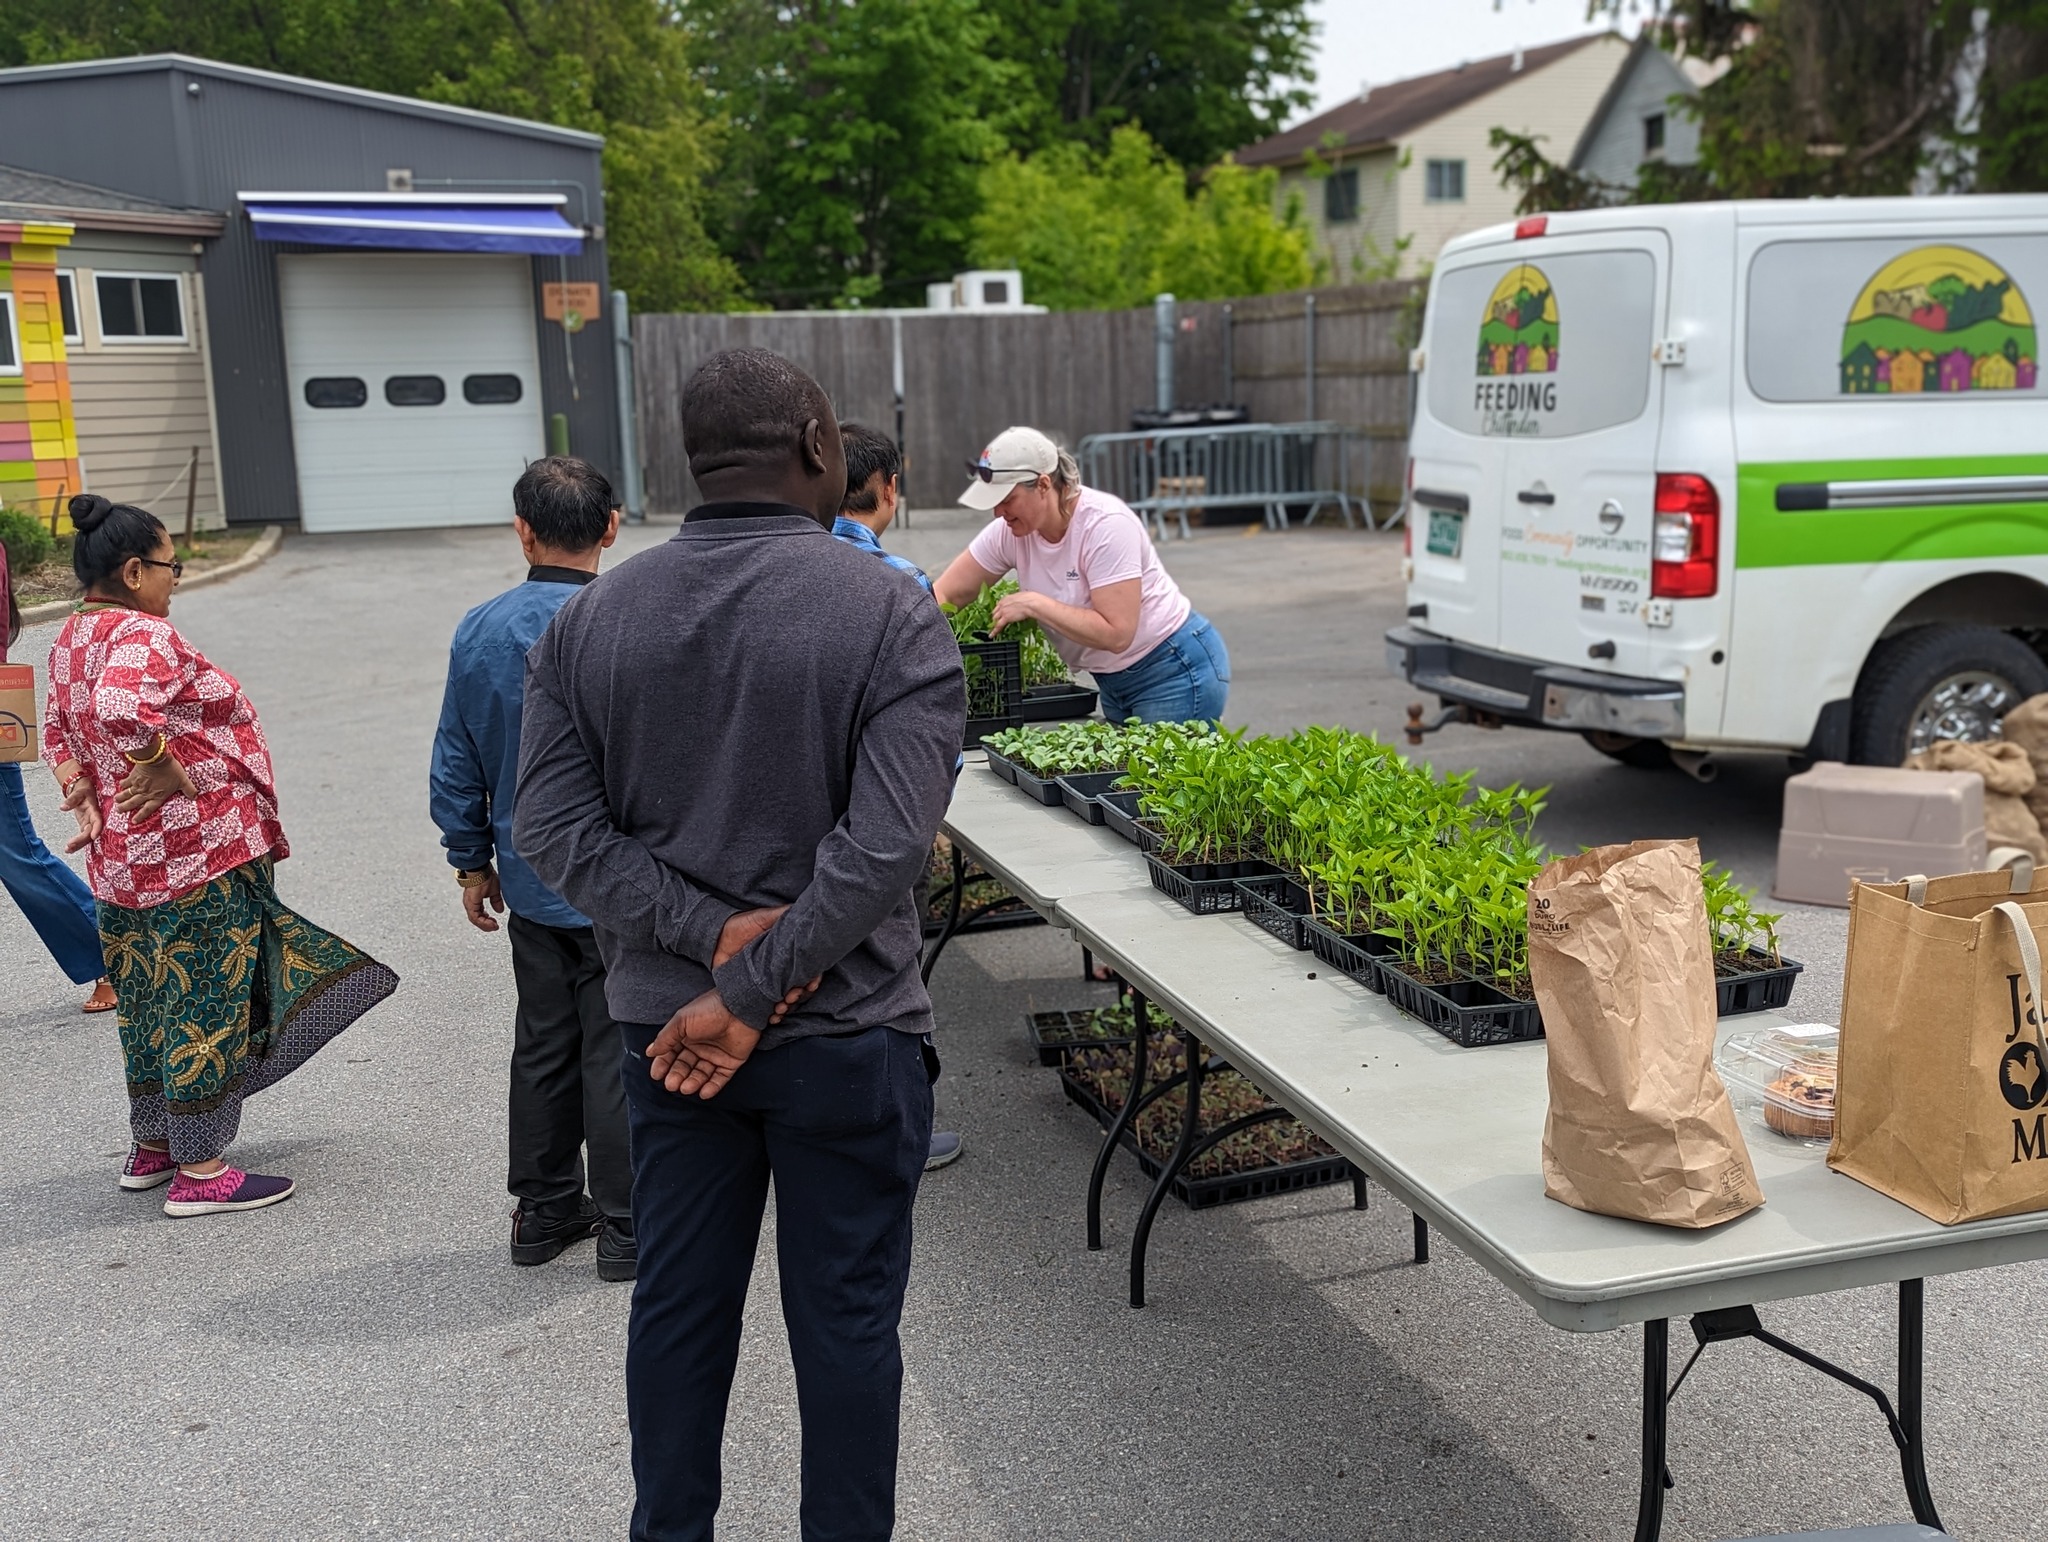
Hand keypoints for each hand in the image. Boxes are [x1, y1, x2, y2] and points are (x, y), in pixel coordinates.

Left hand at [57, 764, 102, 853]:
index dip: (96, 828)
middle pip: (91, 832)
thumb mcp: (78, 793)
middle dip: (82, 840)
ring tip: (68, 850)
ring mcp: (90, 824)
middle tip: (70, 845)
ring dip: (79, 844)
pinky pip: (83, 837)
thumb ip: (71, 800)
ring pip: (87, 837)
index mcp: (94, 810)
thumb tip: (63, 807)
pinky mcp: (85, 826)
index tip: (93, 836)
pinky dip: (76, 843)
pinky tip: (69, 849)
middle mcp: (94, 819)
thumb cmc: (83, 791)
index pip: (98, 821)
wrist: (84, 791)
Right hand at [113, 750, 196, 822]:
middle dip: (126, 808)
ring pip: (127, 794)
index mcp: (157, 796)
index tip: (133, 821)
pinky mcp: (133, 776)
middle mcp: (146, 793)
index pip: (148, 809)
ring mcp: (138, 785)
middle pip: (134, 802)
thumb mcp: (183, 781)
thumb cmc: (171, 770)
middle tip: (118, 811)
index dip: (141, 815)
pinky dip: (122, 785)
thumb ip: (189, 790)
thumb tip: (196, 796)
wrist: (157, 758)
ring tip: (116, 802)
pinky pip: (126, 782)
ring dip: (121, 798)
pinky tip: (120, 786)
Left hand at [461, 868, 504, 932]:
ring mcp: (469, 903)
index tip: (494, 924)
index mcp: (475, 900)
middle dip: (486, 924)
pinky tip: (490, 922)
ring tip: (493, 926)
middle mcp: (470, 903)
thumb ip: (496, 901)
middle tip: (494, 927)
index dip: (487, 920)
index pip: (479, 915)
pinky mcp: (470, 903)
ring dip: (485, 924)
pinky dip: (483, 921)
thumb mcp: (494, 891)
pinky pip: (475, 917)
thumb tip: (499, 909)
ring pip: (475, 919)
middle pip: (476, 919)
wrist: (480, 870)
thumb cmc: (485, 875)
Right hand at [645, 988, 762, 1098]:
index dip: (663, 1065)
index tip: (657, 1075)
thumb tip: (650, 1052)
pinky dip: (712, 1087)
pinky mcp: (731, 1062)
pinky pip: (720, 1078)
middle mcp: (699, 1047)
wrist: (739, 1008)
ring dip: (692, 1083)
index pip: (670, 1054)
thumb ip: (665, 1038)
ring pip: (700, 1074)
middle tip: (672, 1084)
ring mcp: (715, 1055)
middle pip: (684, 1067)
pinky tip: (704, 1092)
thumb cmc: (709, 1010)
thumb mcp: (681, 1021)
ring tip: (686, 1088)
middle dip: (677, 1076)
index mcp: (686, 1036)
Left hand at [712, 903, 821, 1020]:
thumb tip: (801, 909)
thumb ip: (781, 915)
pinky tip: (774, 1016)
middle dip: (801, 993)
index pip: (808, 967)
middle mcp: (781, 966)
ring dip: (789, 1005)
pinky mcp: (756, 990)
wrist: (715, 938)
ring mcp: (769, 980)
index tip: (811, 983)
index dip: (813, 976)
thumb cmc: (740, 925)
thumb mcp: (761, 918)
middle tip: (792, 997)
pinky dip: (775, 1013)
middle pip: (800, 984)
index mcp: (787, 951)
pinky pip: (769, 1005)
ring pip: (787, 997)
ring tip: (781, 1008)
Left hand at [989, 590, 1040, 634]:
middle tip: (995, 623)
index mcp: (1006, 598)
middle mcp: (1002, 604)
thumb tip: (1018, 604)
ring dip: (994, 625)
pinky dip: (994, 631)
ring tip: (993, 630)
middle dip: (995, 618)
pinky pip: (998, 626)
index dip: (998, 611)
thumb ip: (1015, 601)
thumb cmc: (1030, 599)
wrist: (1031, 603)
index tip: (998, 614)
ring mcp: (1003, 611)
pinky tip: (992, 635)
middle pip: (995, 613)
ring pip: (995, 620)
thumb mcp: (1020, 597)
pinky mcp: (1005, 618)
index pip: (998, 606)